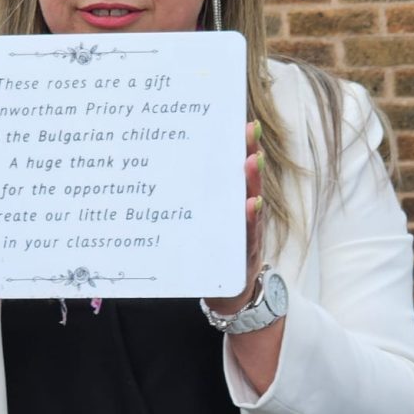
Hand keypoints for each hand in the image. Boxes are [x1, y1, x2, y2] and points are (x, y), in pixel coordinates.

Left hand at [203, 119, 263, 317]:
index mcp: (229, 203)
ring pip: (251, 203)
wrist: (228, 292)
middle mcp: (243, 213)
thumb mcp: (201, 224)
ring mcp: (248, 232)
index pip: (233, 171)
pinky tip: (253, 204)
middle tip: (250, 131)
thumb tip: (160, 169)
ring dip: (252, 182)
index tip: (239, 120)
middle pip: (247, 181)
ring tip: (251, 161)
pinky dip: (252, 220)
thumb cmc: (211, 253)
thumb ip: (192, 200)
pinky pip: (249, 235)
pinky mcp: (245, 254)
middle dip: (248, 154)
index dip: (238, 145)